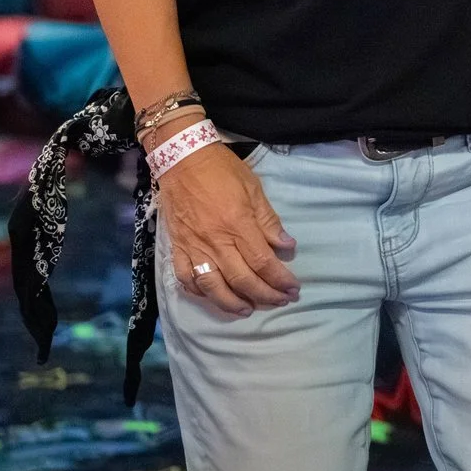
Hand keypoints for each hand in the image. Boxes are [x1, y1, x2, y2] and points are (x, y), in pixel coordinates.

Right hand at [157, 142, 298, 314]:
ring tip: (248, 310)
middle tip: (280, 301)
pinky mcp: (176, 248)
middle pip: (241, 279)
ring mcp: (193, 247)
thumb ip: (269, 221)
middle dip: (264, 295)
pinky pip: (185, 279)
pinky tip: (213, 297)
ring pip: (212, 287)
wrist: (182, 160)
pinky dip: (200, 293)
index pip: (263, 262)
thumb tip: (287, 246)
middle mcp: (215, 241)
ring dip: (232, 303)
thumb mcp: (254, 189)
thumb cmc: (222, 171)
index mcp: (238, 225)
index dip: (280, 280)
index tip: (293, 289)